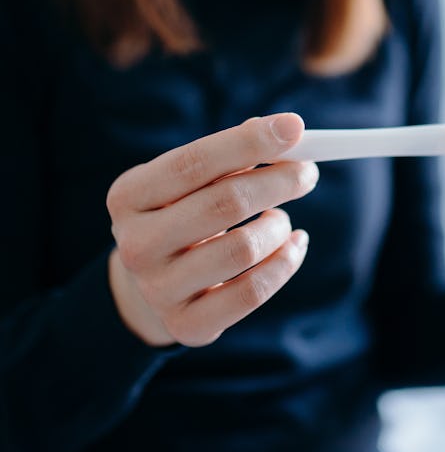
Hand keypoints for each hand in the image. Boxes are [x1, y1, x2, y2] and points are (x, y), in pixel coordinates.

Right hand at [106, 113, 317, 346]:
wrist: (155, 284)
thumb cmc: (184, 214)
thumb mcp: (191, 180)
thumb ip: (232, 154)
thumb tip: (287, 131)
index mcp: (128, 196)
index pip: (194, 162)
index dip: (249, 142)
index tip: (295, 126)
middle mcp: (135, 244)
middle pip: (224, 203)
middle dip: (278, 181)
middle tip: (308, 171)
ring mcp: (158, 290)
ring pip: (244, 248)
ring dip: (279, 225)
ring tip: (281, 219)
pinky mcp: (187, 325)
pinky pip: (253, 292)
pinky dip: (286, 262)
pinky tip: (293, 246)